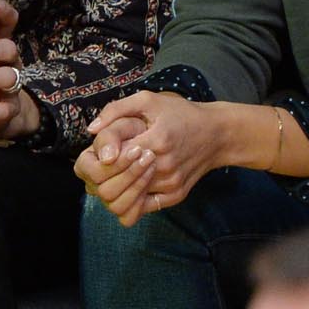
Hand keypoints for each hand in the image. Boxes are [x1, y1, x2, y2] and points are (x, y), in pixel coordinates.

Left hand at [79, 91, 229, 226]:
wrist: (216, 134)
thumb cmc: (179, 114)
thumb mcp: (148, 100)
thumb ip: (117, 110)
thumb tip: (91, 130)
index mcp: (155, 140)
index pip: (111, 160)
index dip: (99, 157)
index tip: (102, 151)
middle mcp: (164, 166)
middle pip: (115, 185)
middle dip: (101, 176)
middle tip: (102, 166)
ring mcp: (170, 184)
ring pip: (126, 200)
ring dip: (115, 187)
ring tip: (114, 173)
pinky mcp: (176, 195)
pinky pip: (142, 208)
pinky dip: (130, 198)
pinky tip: (130, 183)